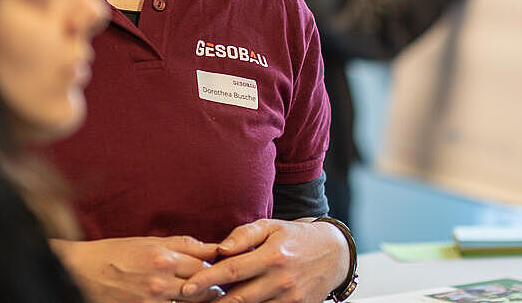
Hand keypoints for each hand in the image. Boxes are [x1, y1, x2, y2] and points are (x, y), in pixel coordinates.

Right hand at [50, 236, 222, 302]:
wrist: (78, 272)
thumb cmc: (113, 253)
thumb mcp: (147, 241)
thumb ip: (182, 244)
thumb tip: (213, 247)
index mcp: (163, 257)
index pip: (204, 265)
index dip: (214, 269)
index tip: (220, 271)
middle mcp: (159, 280)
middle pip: (202, 289)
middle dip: (212, 289)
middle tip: (217, 289)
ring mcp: (150, 301)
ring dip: (198, 302)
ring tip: (201, 298)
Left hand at [179, 219, 348, 302]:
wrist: (334, 254)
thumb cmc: (296, 238)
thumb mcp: (272, 227)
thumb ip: (244, 235)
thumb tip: (219, 249)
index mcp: (273, 255)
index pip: (232, 270)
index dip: (206, 280)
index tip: (186, 288)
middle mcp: (282, 279)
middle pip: (239, 298)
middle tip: (190, 302)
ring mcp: (291, 298)